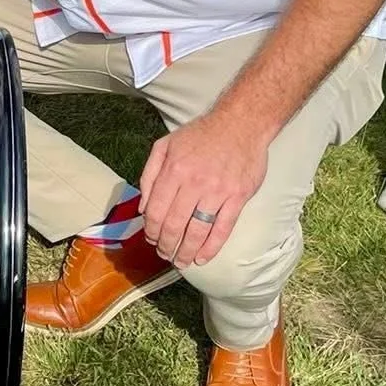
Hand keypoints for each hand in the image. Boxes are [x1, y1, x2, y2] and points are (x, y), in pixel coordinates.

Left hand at [139, 110, 268, 268]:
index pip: (157, 211)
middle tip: (164, 254)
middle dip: (166, 245)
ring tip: (181, 261)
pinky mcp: (237, 197)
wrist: (241, 124)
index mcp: (174, 170)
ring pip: (198, 231)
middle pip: (175, 225)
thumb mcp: (165, 145)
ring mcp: (218, 191)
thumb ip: (149, 175)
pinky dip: (211, 247)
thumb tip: (144, 208)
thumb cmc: (200, 135)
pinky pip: (223, 228)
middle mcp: (194, 183)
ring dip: (186, 251)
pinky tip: (203, 258)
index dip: (152, 231)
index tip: (152, 239)